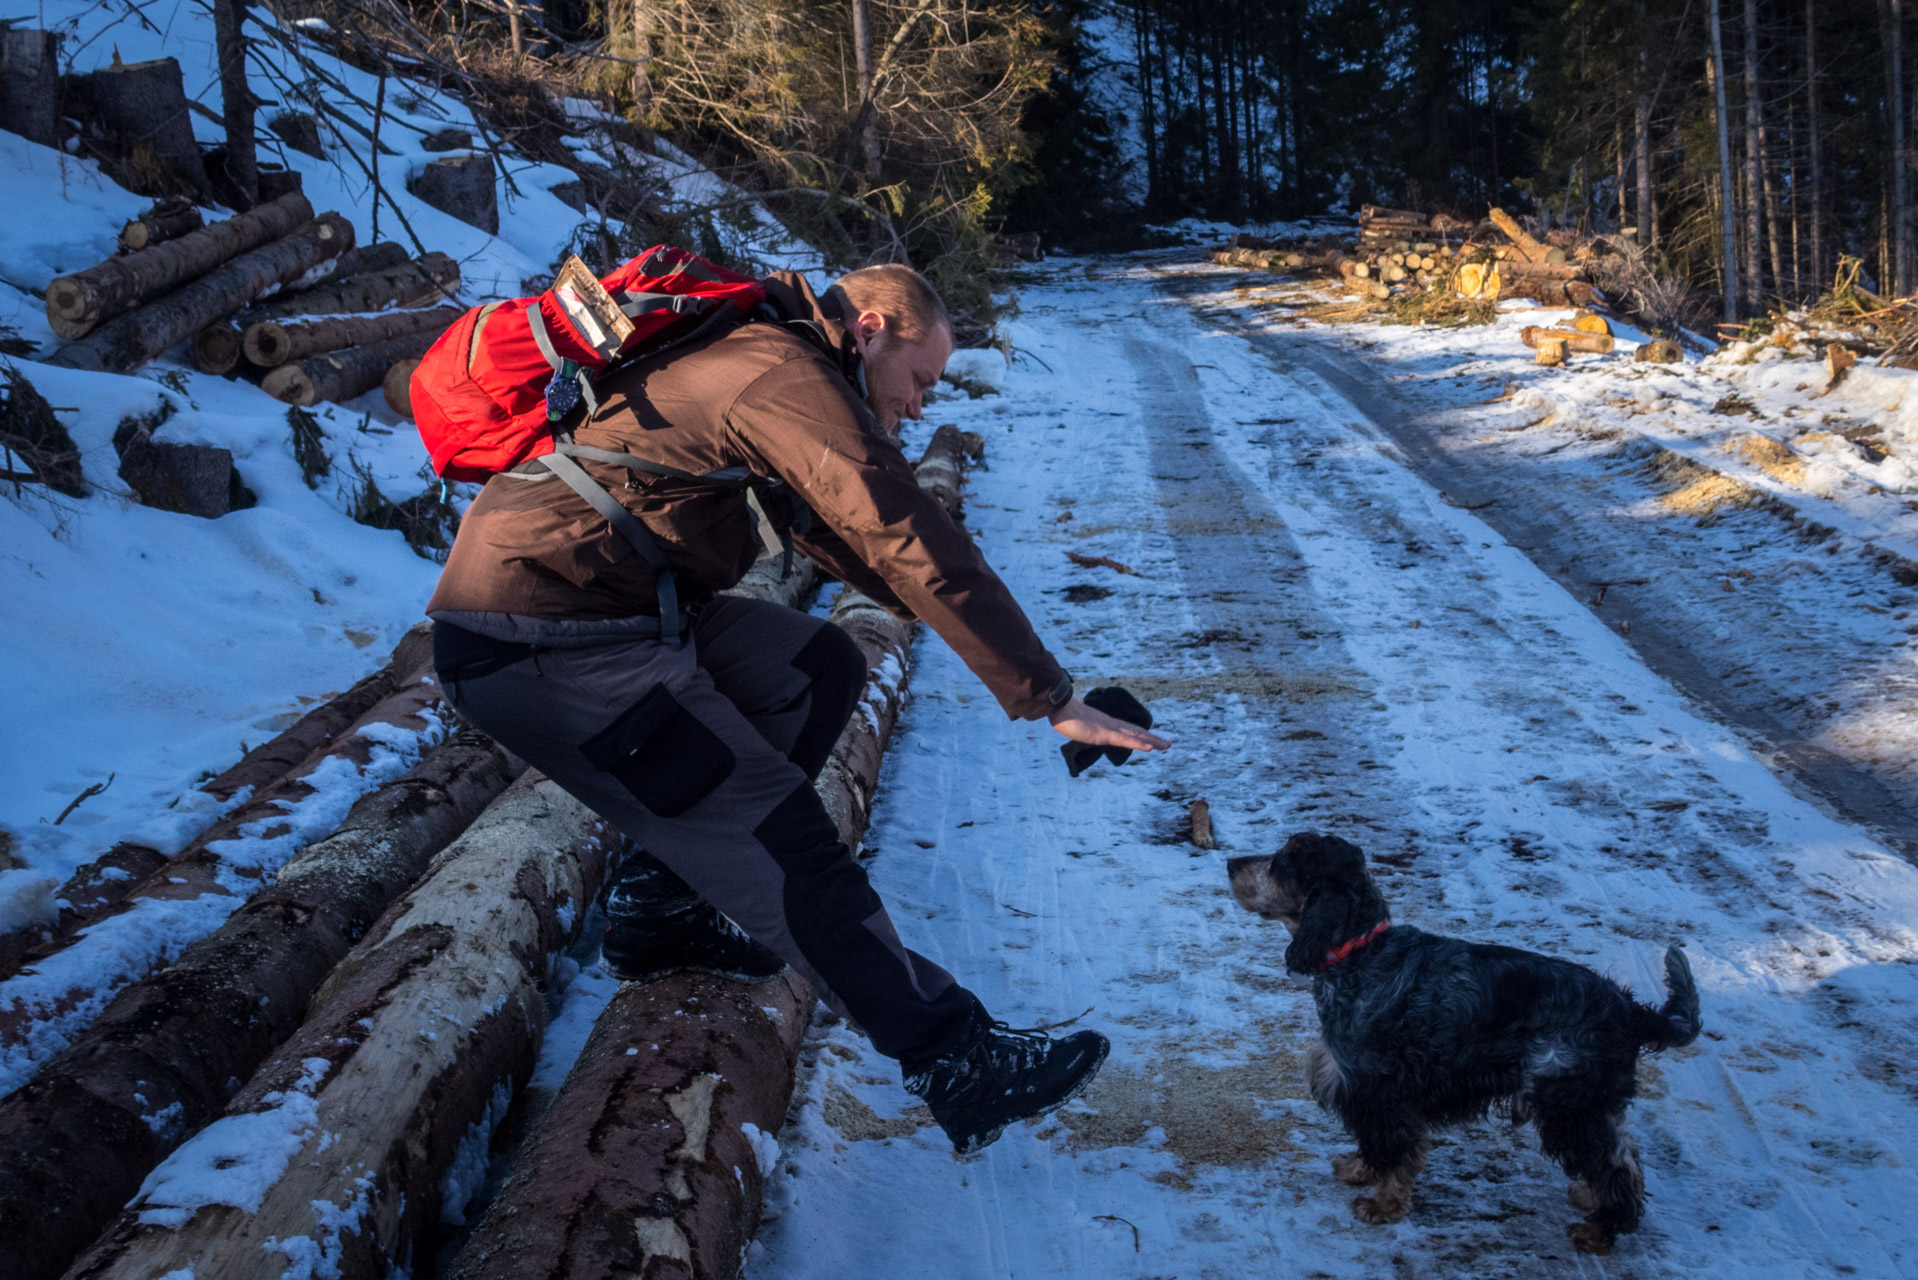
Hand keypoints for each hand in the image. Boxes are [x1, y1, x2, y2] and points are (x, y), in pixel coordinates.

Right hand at [1049, 697, 1170, 752]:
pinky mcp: (1104, 733)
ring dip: (1152, 741)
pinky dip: (1139, 743)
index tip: (1151, 740)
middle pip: (1136, 732)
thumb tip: (1075, 727)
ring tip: (1166, 745)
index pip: (1127, 730)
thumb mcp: (1074, 724)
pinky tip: (1150, 747)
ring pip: (1135, 735)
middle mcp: (1110, 724)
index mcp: (1105, 723)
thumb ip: (1079, 726)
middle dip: (1152, 738)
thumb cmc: (1062, 713)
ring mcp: (1109, 728)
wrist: (1057, 705)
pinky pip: (1125, 740)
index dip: (1140, 735)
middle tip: (1167, 744)